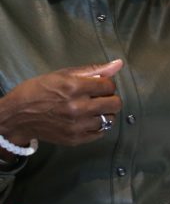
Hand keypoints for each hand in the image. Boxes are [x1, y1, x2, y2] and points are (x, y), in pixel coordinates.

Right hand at [0, 59, 123, 146]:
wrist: (17, 116)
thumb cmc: (38, 91)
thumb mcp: (62, 75)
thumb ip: (93, 70)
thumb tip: (118, 64)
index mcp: (74, 88)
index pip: (109, 86)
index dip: (107, 84)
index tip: (99, 86)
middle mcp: (77, 108)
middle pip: (115, 104)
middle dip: (110, 98)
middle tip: (98, 97)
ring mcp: (76, 126)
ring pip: (109, 119)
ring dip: (104, 113)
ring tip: (92, 109)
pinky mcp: (75, 139)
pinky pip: (100, 133)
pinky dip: (97, 126)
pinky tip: (87, 120)